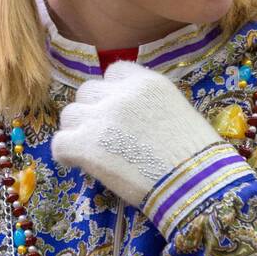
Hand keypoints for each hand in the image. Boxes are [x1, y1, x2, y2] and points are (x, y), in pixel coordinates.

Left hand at [51, 60, 229, 208]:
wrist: (194, 183)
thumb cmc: (196, 156)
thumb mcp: (177, 111)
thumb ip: (147, 104)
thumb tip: (128, 116)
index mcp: (145, 82)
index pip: (114, 72)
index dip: (112, 92)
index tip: (117, 111)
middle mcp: (119, 94)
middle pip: (87, 92)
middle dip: (93, 111)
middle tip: (104, 134)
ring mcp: (100, 118)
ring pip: (69, 114)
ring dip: (77, 130)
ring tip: (90, 150)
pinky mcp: (86, 145)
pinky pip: (59, 143)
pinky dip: (65, 154)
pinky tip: (77, 164)